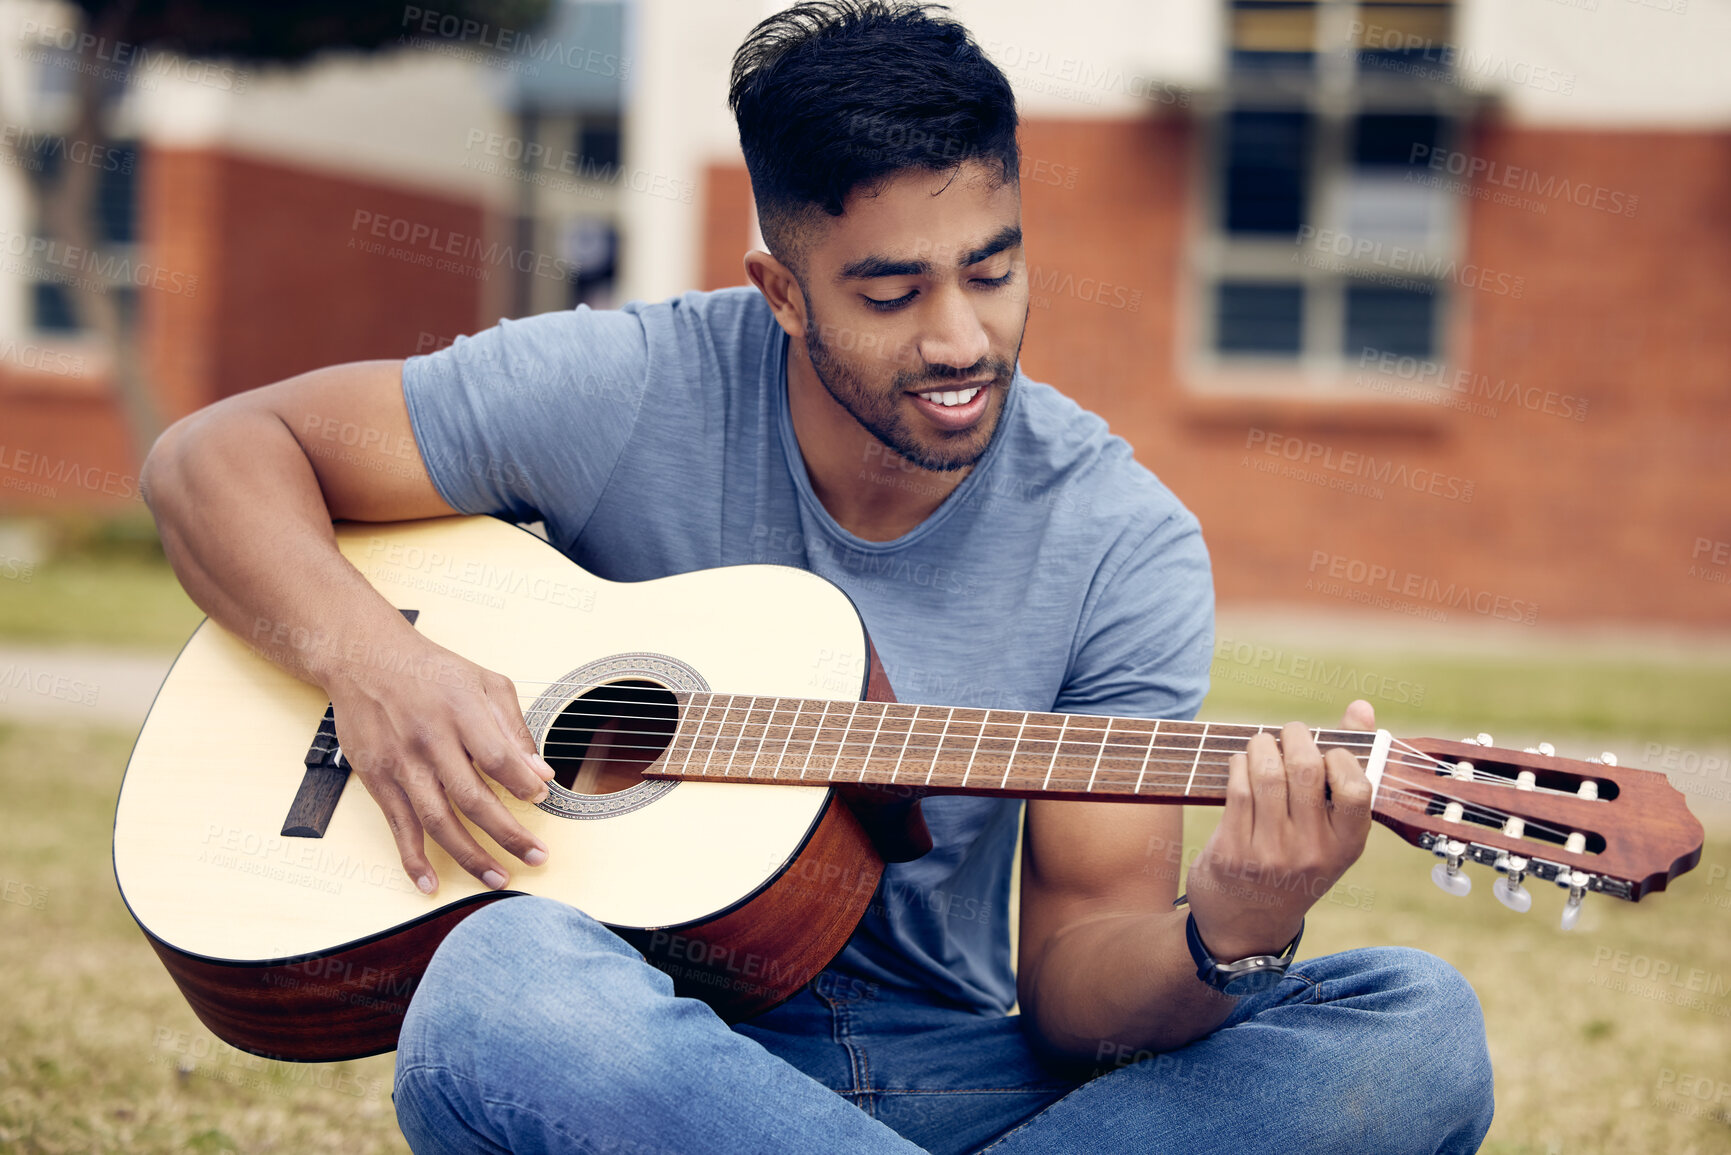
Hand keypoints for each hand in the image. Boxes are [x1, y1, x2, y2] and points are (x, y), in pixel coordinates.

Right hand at [321, 622, 554, 894]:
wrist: (364, 659)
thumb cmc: (430, 670)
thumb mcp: (484, 682)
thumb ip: (514, 728)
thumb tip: (540, 772)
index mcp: (461, 711)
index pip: (498, 757)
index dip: (523, 783)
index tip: (543, 799)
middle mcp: (429, 739)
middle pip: (472, 798)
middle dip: (508, 834)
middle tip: (537, 856)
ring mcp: (401, 763)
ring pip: (437, 821)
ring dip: (470, 856)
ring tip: (498, 878)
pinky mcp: (378, 779)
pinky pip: (398, 827)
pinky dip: (413, 859)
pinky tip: (430, 883)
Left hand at [1185, 700, 1376, 961]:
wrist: (1247, 925)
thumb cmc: (1295, 864)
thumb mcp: (1330, 833)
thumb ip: (1348, 768)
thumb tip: (1362, 706)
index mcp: (1347, 846)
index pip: (1357, 787)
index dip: (1340, 756)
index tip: (1327, 752)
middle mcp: (1312, 852)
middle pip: (1307, 768)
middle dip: (1294, 736)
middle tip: (1288, 734)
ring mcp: (1271, 853)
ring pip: (1267, 772)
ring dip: (1261, 744)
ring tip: (1262, 744)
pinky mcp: (1233, 850)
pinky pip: (1237, 788)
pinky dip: (1238, 764)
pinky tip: (1241, 764)